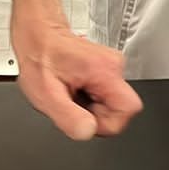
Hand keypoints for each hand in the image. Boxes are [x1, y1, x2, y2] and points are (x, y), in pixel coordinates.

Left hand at [10, 8, 142, 140]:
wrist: (39, 38)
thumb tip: (88, 132)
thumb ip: (68, 117)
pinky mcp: (107, 70)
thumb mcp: (46, 94)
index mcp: (104, 71)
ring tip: (70, 93)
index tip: (84, 116)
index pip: (129, 108)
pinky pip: (106, 97)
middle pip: (121, 109)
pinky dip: (89, 99)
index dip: (106, 123)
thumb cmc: (40, 59)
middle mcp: (114, 66)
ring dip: (90, 108)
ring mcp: (112, 67)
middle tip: (72, 103)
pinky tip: (74, 89)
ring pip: (113, 104)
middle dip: (95, 115)